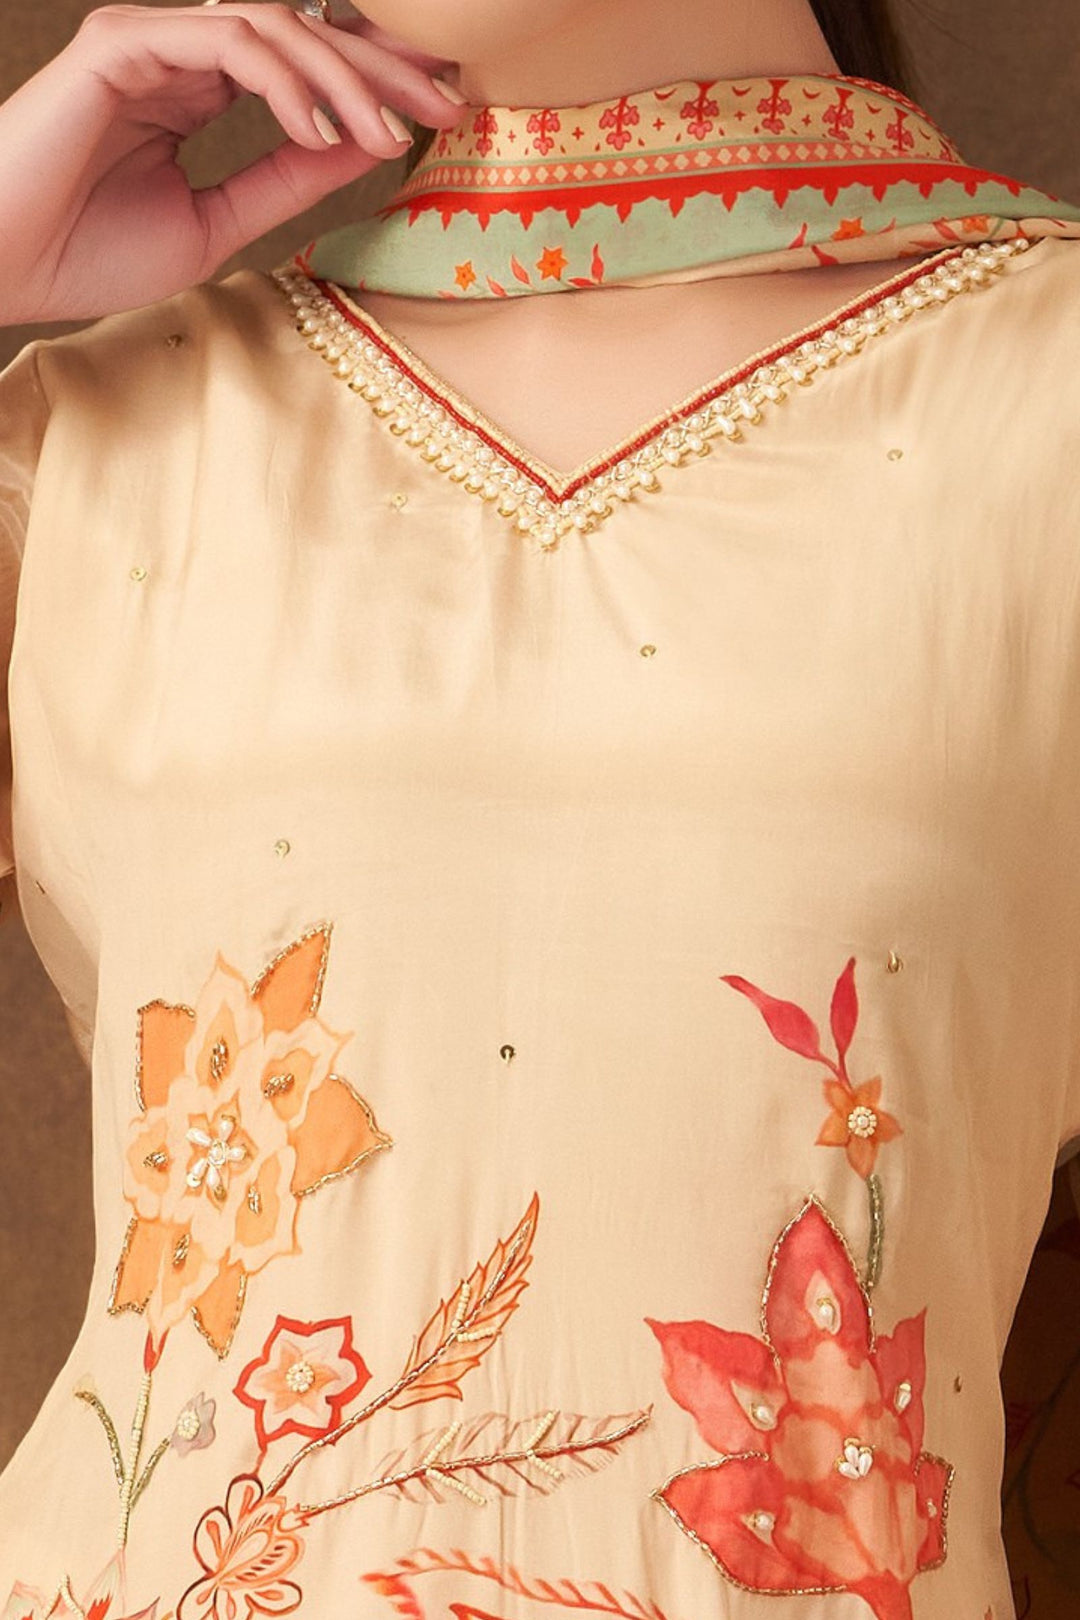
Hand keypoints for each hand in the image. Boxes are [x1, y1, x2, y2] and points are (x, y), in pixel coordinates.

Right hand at [0, 2, 467, 324]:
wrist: (9, 267)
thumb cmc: (90, 252)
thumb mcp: (218, 222)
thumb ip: (286, 180)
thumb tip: (365, 148)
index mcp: (197, 91)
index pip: (300, 67)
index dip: (371, 83)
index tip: (437, 114)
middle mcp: (179, 53)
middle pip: (301, 33)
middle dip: (381, 67)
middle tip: (446, 102)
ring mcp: (151, 39)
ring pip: (275, 26)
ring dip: (343, 78)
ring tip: (388, 133)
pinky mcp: (124, 41)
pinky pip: (230, 41)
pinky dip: (286, 83)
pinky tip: (322, 133)